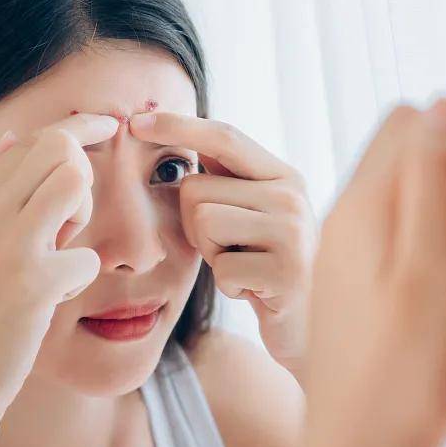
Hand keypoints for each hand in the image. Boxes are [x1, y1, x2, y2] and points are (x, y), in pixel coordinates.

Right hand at [0, 113, 119, 414]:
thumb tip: (10, 134)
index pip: (31, 138)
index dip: (79, 127)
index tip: (108, 125)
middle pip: (58, 147)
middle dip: (82, 175)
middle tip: (68, 220)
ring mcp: (6, 243)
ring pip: (75, 180)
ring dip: (83, 215)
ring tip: (60, 250)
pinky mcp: (32, 282)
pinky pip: (87, 255)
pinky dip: (80, 277)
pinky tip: (54, 297)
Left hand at [129, 113, 316, 378]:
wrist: (310, 325)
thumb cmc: (264, 266)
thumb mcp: (248, 214)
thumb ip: (222, 178)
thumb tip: (165, 129)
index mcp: (283, 175)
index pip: (224, 137)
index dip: (177, 125)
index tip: (134, 121)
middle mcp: (293, 195)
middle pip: (196, 190)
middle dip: (195, 226)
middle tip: (232, 250)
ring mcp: (295, 232)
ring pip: (204, 224)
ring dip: (211, 255)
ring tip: (244, 267)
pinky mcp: (288, 272)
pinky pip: (221, 269)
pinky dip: (229, 286)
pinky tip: (254, 291)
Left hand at [282, 83, 445, 446]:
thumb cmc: (404, 376)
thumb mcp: (431, 269)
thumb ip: (432, 186)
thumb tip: (439, 110)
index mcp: (364, 210)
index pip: (406, 122)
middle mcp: (346, 225)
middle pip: (396, 147)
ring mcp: (348, 257)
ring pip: (395, 185)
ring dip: (439, 172)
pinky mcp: (357, 288)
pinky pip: (391, 224)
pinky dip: (427, 212)